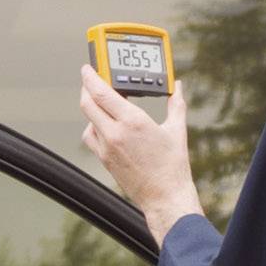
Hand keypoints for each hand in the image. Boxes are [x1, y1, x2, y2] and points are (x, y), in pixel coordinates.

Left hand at [79, 65, 204, 245]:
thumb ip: (177, 104)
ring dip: (92, 107)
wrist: (165, 198)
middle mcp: (115, 133)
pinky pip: (91, 136)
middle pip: (87, 103)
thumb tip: (179, 87)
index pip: (101, 92)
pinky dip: (93, 126)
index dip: (91, 76)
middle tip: (93, 79)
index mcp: (133, 122)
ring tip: (104, 102)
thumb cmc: (173, 167)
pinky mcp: (104, 159)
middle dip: (87, 87)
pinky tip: (105, 124)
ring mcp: (107, 148)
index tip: (89, 67)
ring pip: (88, 119)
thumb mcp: (177, 131)